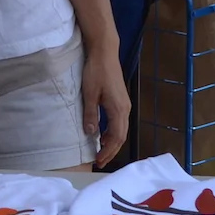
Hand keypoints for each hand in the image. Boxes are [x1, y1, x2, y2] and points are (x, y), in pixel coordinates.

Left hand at [80, 47, 129, 168]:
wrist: (105, 53)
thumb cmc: (96, 71)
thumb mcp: (89, 94)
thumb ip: (91, 114)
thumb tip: (91, 134)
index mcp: (118, 110)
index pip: (116, 137)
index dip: (107, 151)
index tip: (98, 160)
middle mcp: (125, 109)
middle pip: (121, 136)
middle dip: (111, 150)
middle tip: (99, 161)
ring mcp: (125, 104)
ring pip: (121, 130)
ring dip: (112, 142)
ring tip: (101, 152)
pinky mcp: (121, 100)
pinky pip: (119, 122)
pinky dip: (113, 132)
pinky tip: (103, 135)